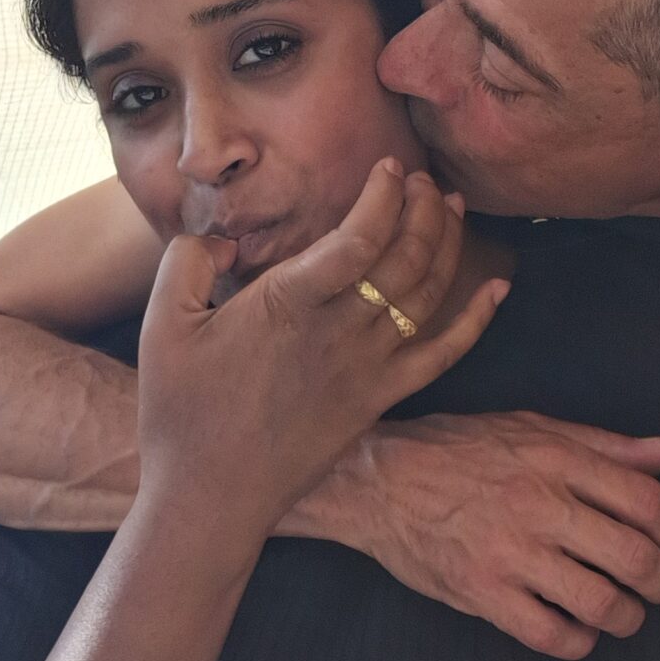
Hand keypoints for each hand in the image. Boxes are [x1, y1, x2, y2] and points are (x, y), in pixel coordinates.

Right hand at [137, 162, 505, 537]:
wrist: (210, 495)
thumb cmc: (180, 411)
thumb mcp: (162, 324)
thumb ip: (188, 261)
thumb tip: (223, 237)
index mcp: (288, 304)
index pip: (358, 236)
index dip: (382, 195)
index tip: (386, 165)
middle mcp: (339, 332)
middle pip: (405, 256)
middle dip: (422, 206)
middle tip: (420, 178)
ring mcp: (367, 368)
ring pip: (428, 294)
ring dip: (448, 244)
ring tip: (450, 206)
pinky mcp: (380, 399)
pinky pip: (443, 355)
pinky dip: (477, 320)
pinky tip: (498, 289)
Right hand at [339, 411, 659, 660]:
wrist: (377, 480)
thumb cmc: (456, 449)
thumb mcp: (529, 427)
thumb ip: (601, 444)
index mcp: (557, 460)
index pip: (646, 502)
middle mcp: (541, 506)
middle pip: (635, 557)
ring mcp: (511, 553)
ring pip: (601, 602)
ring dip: (629, 617)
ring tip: (626, 613)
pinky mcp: (482, 593)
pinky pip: (551, 635)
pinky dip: (580, 641)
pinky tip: (580, 631)